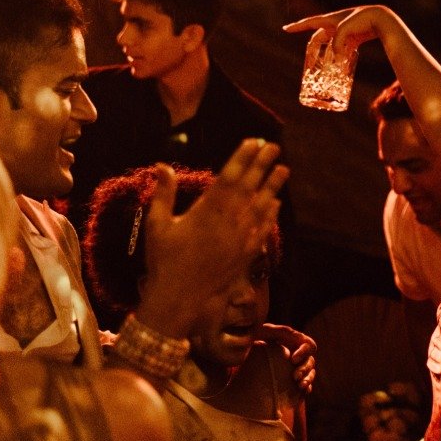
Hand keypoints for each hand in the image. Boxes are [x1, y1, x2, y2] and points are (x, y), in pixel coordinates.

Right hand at [136, 140, 286, 340]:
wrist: (178, 299)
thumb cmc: (164, 260)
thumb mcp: (156, 225)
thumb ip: (163, 194)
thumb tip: (162, 165)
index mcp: (205, 211)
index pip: (229, 176)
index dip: (242, 157)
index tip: (253, 142)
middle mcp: (226, 222)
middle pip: (249, 186)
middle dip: (262, 164)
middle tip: (274, 146)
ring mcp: (239, 239)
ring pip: (260, 206)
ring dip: (273, 186)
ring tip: (284, 169)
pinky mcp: (245, 255)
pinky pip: (263, 230)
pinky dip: (271, 215)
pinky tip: (276, 204)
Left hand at [259, 323, 317, 395]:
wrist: (247, 356)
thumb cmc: (256, 339)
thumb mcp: (264, 331)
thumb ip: (276, 330)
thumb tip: (290, 334)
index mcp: (295, 342)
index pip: (308, 345)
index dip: (304, 351)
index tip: (293, 359)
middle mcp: (298, 355)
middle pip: (310, 361)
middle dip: (305, 368)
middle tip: (295, 376)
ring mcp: (297, 368)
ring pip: (310, 373)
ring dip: (308, 379)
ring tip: (300, 385)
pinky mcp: (293, 381)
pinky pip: (306, 385)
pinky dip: (306, 388)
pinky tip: (303, 391)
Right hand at [284, 4, 399, 66]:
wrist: (381, 18)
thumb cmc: (362, 20)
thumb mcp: (344, 30)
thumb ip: (337, 44)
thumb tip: (337, 59)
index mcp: (330, 19)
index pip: (309, 23)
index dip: (297, 27)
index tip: (286, 29)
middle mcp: (336, 25)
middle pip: (319, 38)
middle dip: (313, 50)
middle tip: (310, 63)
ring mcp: (345, 32)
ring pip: (331, 45)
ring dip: (327, 56)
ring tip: (324, 68)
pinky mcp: (355, 38)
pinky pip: (343, 49)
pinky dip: (340, 57)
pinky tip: (340, 66)